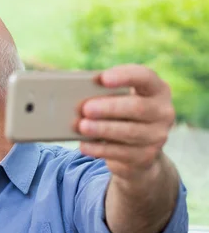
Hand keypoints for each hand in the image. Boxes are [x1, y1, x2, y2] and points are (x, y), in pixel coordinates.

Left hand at [77, 64, 175, 179]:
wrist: (138, 151)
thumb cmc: (121, 114)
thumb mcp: (118, 99)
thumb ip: (101, 89)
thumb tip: (70, 80)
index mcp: (156, 89)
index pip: (145, 76)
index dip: (124, 76)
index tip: (103, 78)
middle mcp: (163, 111)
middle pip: (137, 107)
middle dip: (109, 107)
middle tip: (86, 108)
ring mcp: (157, 136)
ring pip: (129, 132)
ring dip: (103, 129)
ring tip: (82, 126)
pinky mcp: (146, 156)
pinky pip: (121, 153)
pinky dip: (99, 149)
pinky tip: (84, 145)